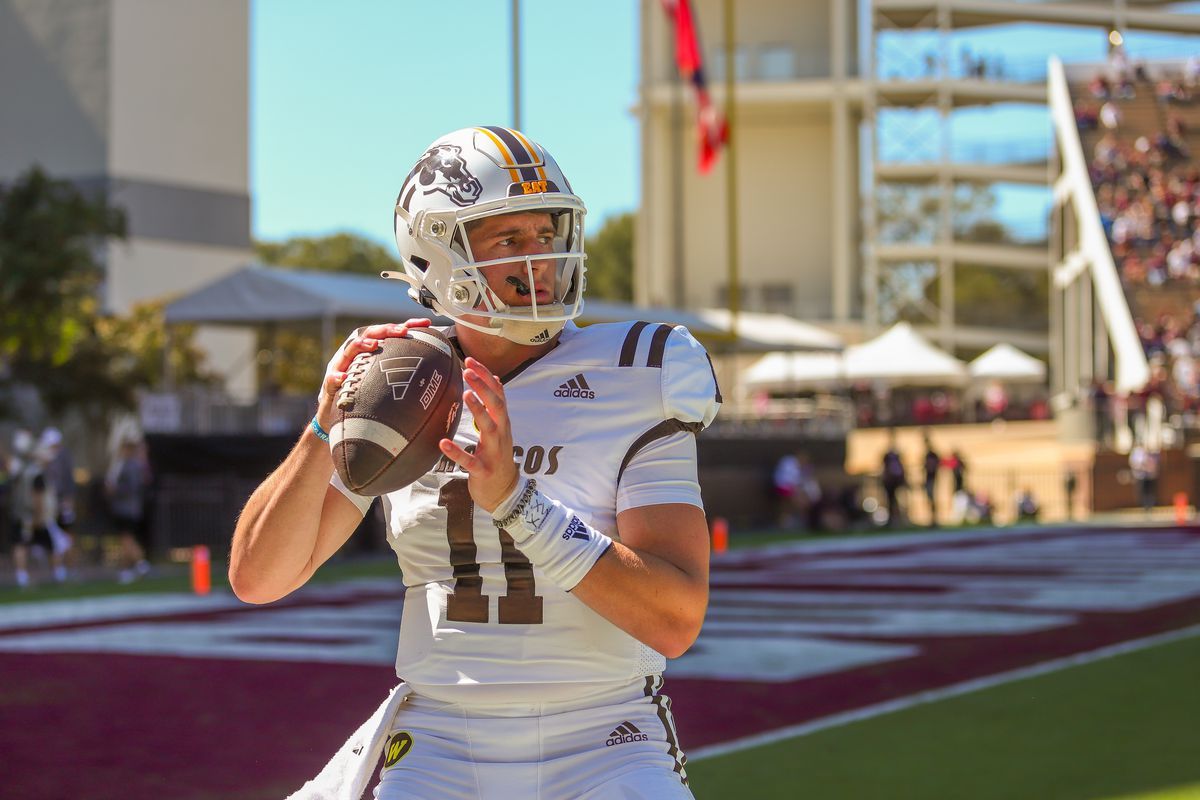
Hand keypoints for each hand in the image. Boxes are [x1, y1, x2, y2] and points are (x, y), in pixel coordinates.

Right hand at [317, 318, 431, 424]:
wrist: (338, 418)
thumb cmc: (367, 398)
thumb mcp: (387, 386)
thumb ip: (407, 379)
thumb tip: (441, 379)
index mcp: (372, 352)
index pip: (390, 334)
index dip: (407, 326)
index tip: (426, 323)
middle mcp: (357, 355)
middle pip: (371, 334)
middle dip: (387, 330)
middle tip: (402, 331)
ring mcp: (342, 367)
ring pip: (349, 350)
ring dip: (361, 345)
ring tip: (374, 344)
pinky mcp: (331, 385)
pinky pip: (332, 379)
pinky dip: (337, 377)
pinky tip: (343, 378)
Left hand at [438, 357, 519, 512]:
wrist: (505, 493)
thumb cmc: (498, 458)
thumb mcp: (500, 430)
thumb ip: (496, 407)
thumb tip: (495, 379)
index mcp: (503, 424)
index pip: (498, 394)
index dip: (486, 377)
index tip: (471, 360)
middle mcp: (501, 435)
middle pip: (496, 406)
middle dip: (484, 387)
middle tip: (468, 370)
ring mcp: (494, 453)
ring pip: (489, 429)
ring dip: (479, 411)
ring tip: (466, 395)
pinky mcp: (483, 471)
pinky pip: (470, 461)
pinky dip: (457, 453)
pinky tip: (442, 443)